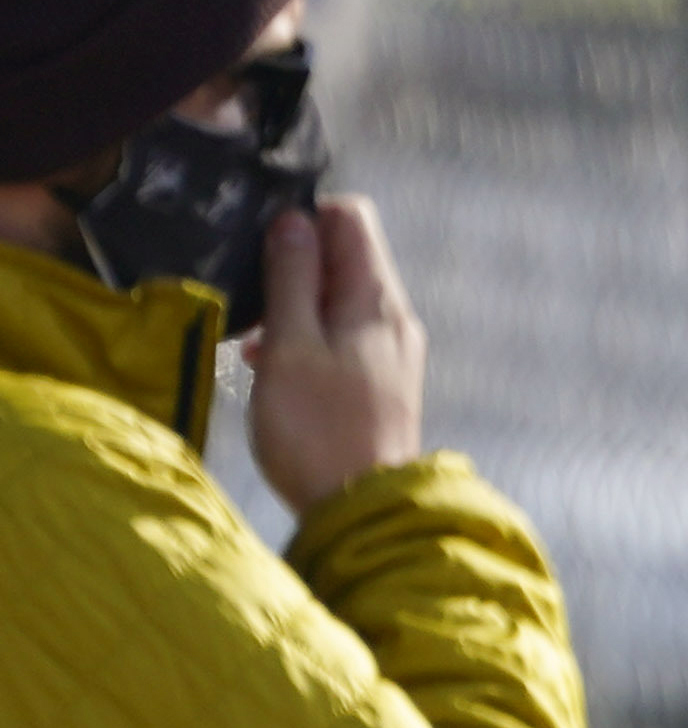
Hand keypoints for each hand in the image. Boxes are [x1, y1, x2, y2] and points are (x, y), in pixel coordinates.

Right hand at [243, 198, 425, 517]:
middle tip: (255, 299)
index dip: (305, 218)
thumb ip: (292, 278)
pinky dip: (303, 337)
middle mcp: (392, 317)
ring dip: (291, 306)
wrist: (361, 510)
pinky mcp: (376, 379)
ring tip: (257, 339)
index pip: (352, 217)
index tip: (266, 250)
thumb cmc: (318, 429)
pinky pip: (336, 336)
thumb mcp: (291, 345)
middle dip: (292, 264)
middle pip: (343, 255)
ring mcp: (388, 349)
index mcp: (376, 298)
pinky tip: (270, 364)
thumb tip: (295, 220)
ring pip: (334, 298)